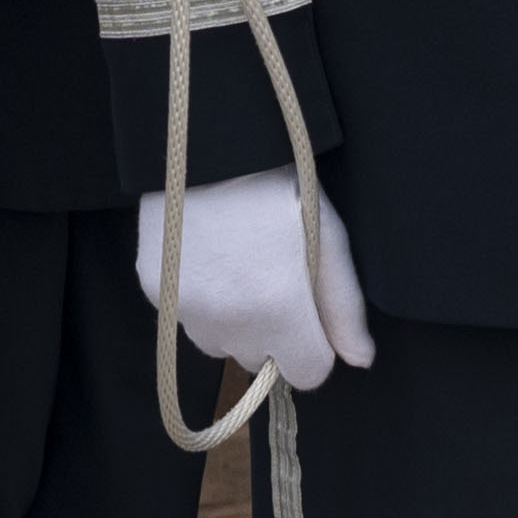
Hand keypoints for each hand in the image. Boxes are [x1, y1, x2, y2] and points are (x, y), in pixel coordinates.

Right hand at [136, 166, 375, 388]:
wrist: (205, 142)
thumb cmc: (277, 184)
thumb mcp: (328, 236)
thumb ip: (345, 306)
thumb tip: (360, 360)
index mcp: (280, 310)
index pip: (308, 374)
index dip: (314, 344)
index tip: (307, 310)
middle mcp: (231, 322)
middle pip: (262, 360)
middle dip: (272, 333)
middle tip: (269, 275)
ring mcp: (188, 311)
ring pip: (220, 345)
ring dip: (232, 323)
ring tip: (235, 264)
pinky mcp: (157, 294)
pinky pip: (186, 319)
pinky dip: (199, 301)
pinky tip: (205, 256)